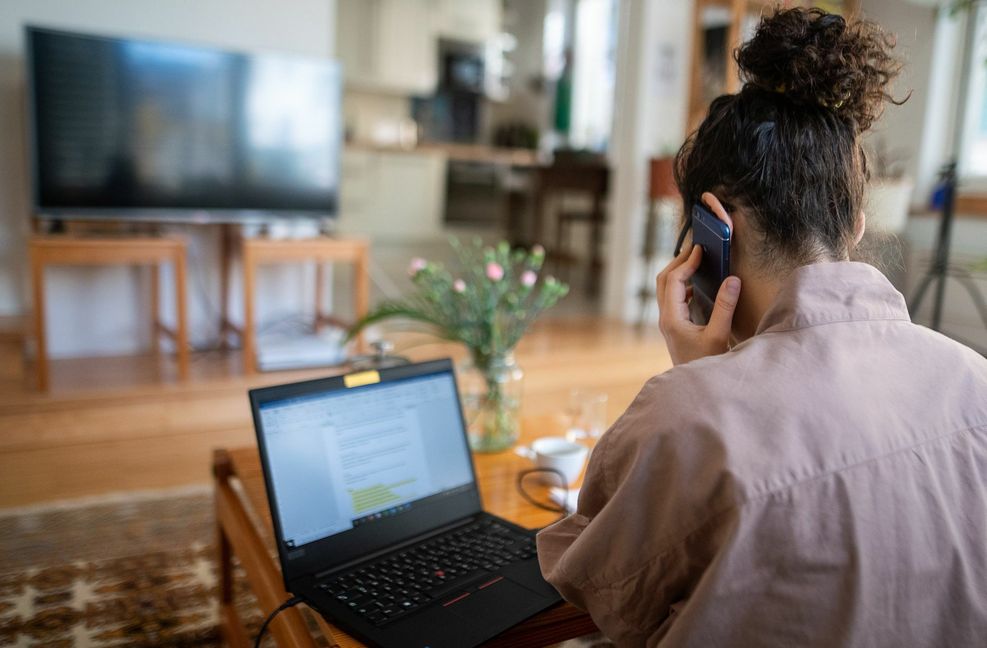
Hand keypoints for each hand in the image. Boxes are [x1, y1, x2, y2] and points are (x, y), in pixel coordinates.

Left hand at [657, 243, 740, 365]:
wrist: (696, 389)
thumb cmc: (707, 365)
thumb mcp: (719, 336)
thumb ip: (725, 307)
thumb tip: (732, 279)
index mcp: (672, 319)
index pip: (674, 281)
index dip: (687, 262)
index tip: (701, 250)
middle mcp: (665, 319)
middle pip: (663, 280)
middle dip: (678, 261)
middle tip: (696, 248)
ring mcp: (668, 322)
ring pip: (666, 289)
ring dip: (679, 272)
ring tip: (697, 260)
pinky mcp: (674, 326)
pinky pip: (673, 298)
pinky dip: (683, 285)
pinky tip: (699, 284)